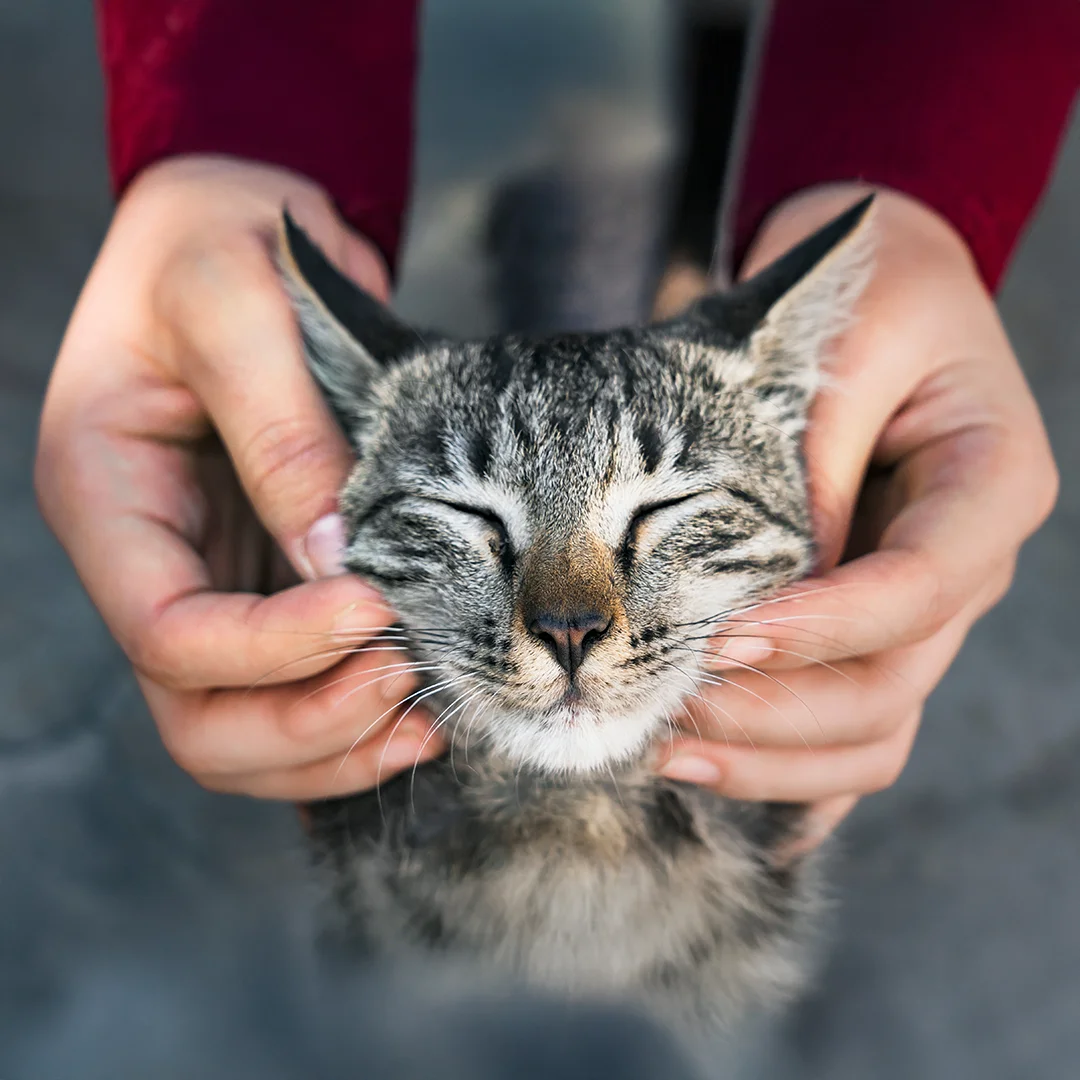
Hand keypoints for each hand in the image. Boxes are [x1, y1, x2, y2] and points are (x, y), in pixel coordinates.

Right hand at [36, 156, 444, 799]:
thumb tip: (336, 561)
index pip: (167, 631)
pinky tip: (422, 704)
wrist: (243, 228)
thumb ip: (279, 431)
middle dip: (304, 721)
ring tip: (427, 711)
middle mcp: (149, 559)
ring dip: (334, 742)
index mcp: (106, 496)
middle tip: (408, 678)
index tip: (377, 607)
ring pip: (244, 727)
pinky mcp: (269, 582)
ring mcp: (210, 580)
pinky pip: (296, 689)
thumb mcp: (236, 302)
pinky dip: (354, 718)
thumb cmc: (219, 240)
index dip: (272, 648)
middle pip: (197, 715)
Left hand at [659, 185, 1057, 847]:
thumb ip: (811, 459)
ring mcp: (923, 609)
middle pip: (891, 686)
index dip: (822, 628)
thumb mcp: (842, 344)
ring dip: (771, 757)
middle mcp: (966, 565)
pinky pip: (850, 726)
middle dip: (776, 710)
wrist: (877, 292)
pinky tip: (724, 789)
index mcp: (989, 486)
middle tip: (665, 708)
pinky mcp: (872, 628)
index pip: (917, 589)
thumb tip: (763, 589)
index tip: (721, 638)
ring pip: (871, 728)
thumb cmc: (864, 298)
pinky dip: (793, 770)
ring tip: (663, 751)